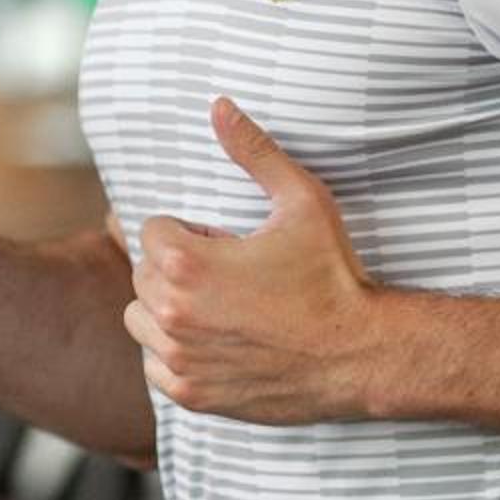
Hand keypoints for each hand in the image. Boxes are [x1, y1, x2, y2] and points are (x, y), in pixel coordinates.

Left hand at [124, 97, 379, 422]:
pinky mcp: (192, 394)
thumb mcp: (302, 202)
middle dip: (175, 270)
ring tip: (215, 307)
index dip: (189, 234)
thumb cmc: (333, 276)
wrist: (360, 354)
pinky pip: (154, 367)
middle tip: (227, 275)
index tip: (224, 245)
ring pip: (139, 321)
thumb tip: (219, 105)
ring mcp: (180, 358)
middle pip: (142, 276)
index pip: (151, 233)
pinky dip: (173, 354)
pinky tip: (214, 342)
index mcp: (187, 263)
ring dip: (166, 310)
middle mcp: (173, 314)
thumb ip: (254, 152)